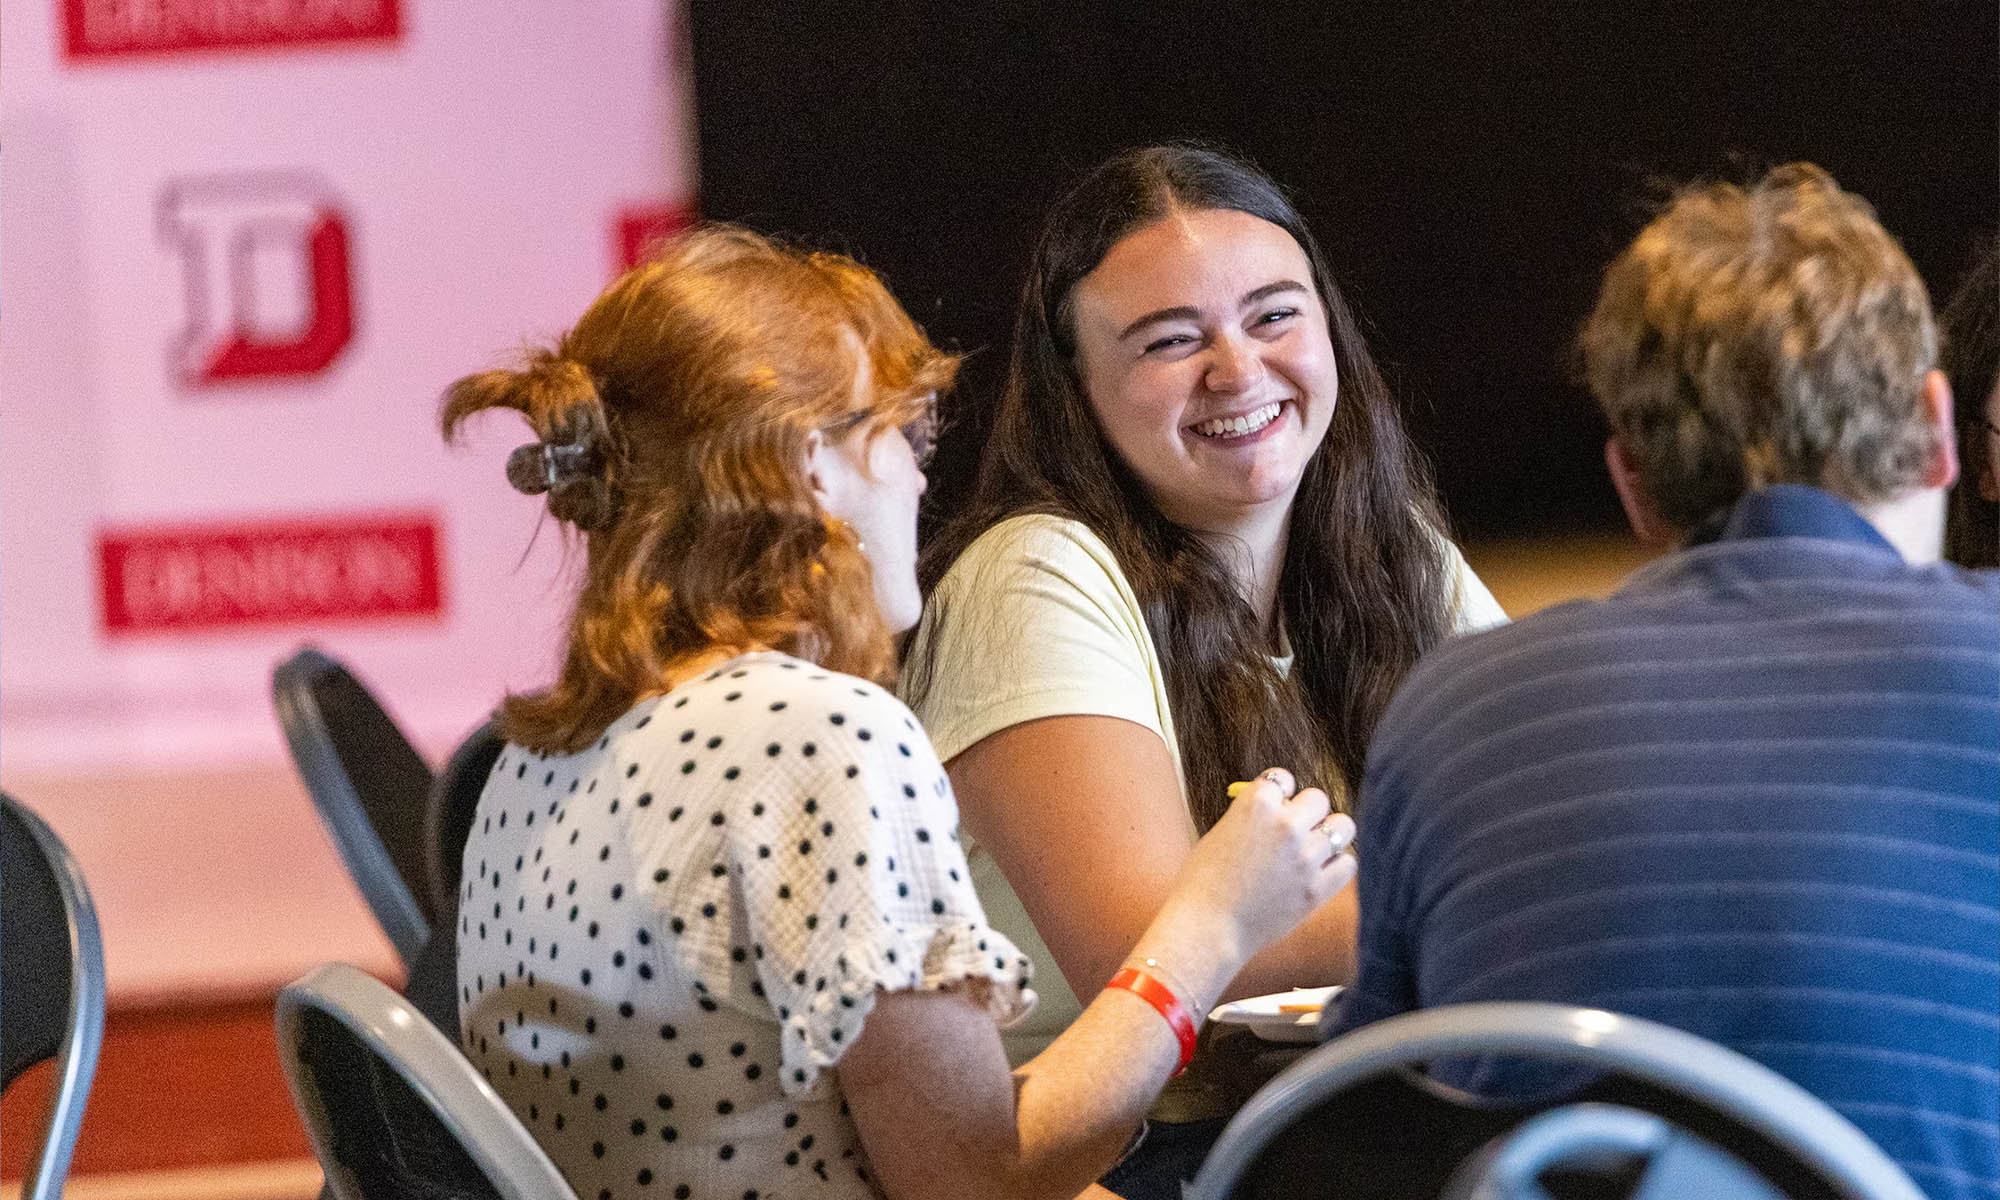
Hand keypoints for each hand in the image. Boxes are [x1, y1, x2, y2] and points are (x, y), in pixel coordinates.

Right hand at [1164, 767, 1356, 967]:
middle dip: (1308, 812)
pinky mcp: (1316, 889)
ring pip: (1342, 826)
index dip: (1279, 793)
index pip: (1283, 778)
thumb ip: (1252, 817)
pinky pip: (1347, 864)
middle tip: (1296, 830)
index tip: (1275, 806)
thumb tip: (1280, 806)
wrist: (1205, 928)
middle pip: (1318, 799)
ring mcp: (1304, 857)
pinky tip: (1320, 871)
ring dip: (1329, 834)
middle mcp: (1285, 825)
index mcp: (1256, 804)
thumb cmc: (1203, 882)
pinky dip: (1337, 865)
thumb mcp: (1221, 834)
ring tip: (1315, 848)